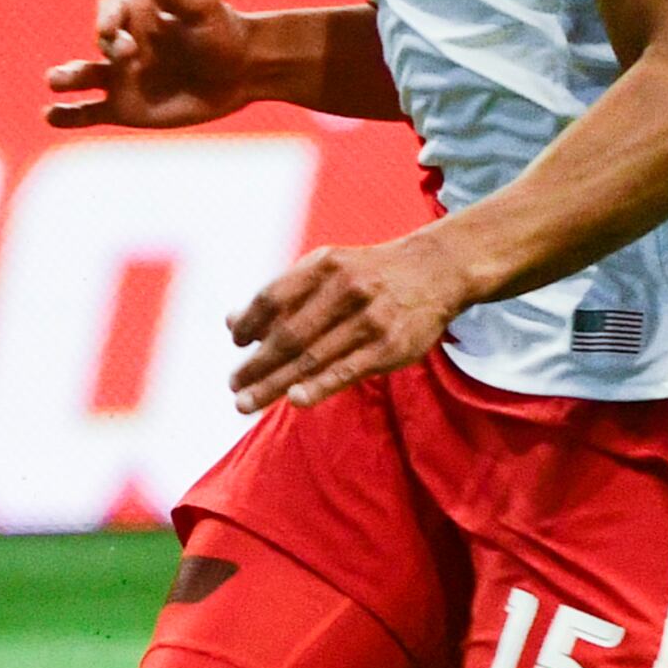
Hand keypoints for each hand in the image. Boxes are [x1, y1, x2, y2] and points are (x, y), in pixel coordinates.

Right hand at [47, 0, 254, 131]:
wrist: (241, 72)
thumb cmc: (222, 33)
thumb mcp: (204, 9)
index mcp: (134, 12)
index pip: (110, 11)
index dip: (108, 19)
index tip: (115, 30)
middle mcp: (121, 43)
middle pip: (100, 42)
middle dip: (108, 47)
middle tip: (127, 55)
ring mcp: (119, 78)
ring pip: (82, 76)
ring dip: (65, 78)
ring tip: (55, 80)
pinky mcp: (122, 108)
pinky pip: (87, 112)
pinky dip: (67, 115)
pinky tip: (51, 115)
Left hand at [226, 229, 473, 412]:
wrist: (435, 271)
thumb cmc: (367, 275)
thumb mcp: (326, 270)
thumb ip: (282, 295)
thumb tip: (232, 323)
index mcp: (323, 266)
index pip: (272, 297)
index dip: (250, 322)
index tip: (237, 343)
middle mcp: (345, 289)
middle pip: (288, 334)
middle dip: (256, 364)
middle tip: (234, 386)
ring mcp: (370, 318)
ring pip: (312, 357)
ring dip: (274, 383)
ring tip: (246, 401)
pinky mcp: (391, 346)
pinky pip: (346, 371)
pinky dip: (318, 386)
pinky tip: (294, 399)